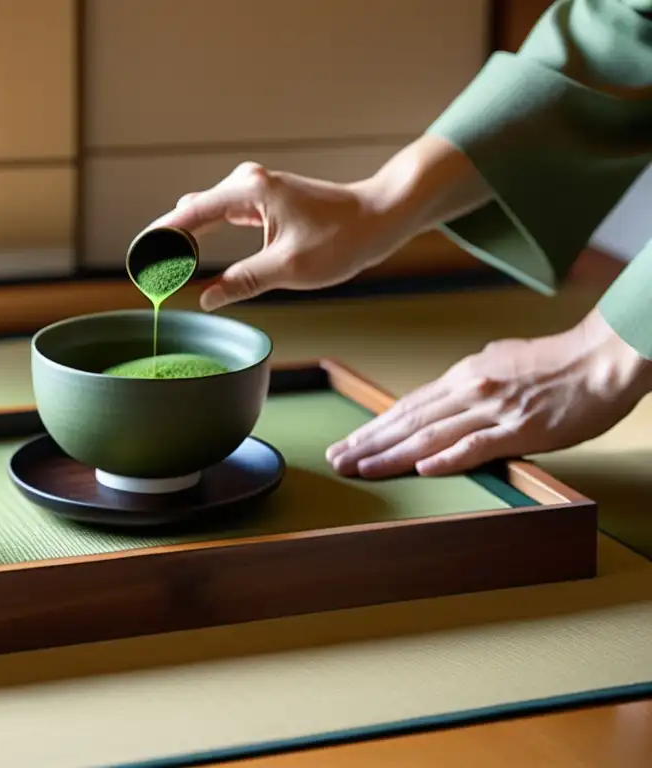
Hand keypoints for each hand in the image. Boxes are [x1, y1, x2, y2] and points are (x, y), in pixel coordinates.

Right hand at [145, 136, 490, 310]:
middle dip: (166, 239)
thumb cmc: (341, 238)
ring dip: (185, 236)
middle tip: (143, 269)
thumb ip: (242, 282)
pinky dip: (206, 232)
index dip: (159, 241)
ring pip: (206, 212)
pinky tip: (193, 242)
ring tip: (160, 261)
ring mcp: (258, 190)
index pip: (188, 216)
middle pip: (192, 211)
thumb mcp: (287, 267)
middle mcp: (248, 183)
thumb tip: (205, 298)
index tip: (139, 261)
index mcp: (248, 192)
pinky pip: (224, 215)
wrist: (380, 217)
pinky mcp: (267, 201)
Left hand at [326, 308, 651, 478]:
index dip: (374, 427)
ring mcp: (494, 410)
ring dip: (392, 455)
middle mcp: (470, 391)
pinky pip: (478, 445)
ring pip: (431, 435)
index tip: (348, 443)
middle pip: (408, 422)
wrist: (603, 356)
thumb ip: (471, 382)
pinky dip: (448, 458)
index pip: (407, 407)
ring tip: (360, 469)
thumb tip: (450, 393)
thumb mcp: (501, 362)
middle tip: (336, 460)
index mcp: (464, 376)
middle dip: (369, 443)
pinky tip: (421, 469)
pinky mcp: (522, 429)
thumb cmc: (557, 362)